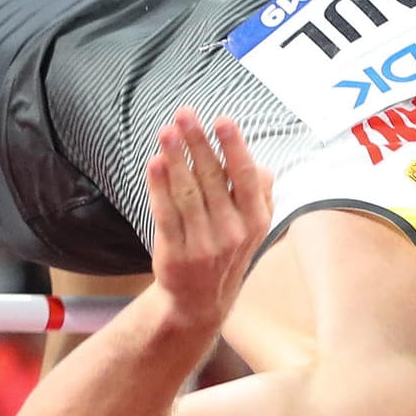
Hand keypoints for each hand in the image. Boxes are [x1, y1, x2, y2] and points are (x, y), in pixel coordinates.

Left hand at [146, 107, 272, 329]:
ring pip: (188, 194)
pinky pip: (166, 214)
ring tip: (166, 131)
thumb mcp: (254, 227)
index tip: (222, 120)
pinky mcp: (175, 253)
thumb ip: (260, 194)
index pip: (245, 177)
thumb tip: (260, 164)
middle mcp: (233, 232)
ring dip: (176, 159)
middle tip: (184, 114)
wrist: (200, 301)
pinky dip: (159, 188)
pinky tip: (154, 163)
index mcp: (255, 220)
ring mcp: (203, 244)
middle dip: (198, 143)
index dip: (234, 147)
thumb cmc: (227, 250)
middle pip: (213, 179)